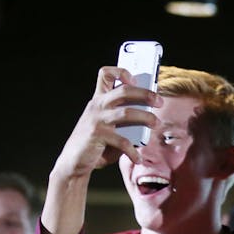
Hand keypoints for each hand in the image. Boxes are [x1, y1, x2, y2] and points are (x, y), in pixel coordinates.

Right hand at [50, 66, 160, 181]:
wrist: (74, 161)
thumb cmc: (95, 143)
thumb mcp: (109, 127)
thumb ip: (125, 120)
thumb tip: (150, 118)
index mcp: (99, 100)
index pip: (105, 74)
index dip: (120, 72)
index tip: (135, 79)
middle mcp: (97, 106)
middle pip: (124, 90)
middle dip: (145, 94)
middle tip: (160, 102)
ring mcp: (97, 119)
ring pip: (127, 112)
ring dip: (145, 117)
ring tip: (156, 124)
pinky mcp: (98, 135)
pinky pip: (122, 141)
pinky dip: (133, 151)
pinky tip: (137, 159)